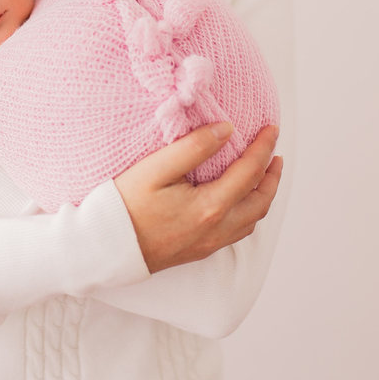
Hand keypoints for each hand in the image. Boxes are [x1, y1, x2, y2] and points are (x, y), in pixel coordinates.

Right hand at [114, 123, 282, 273]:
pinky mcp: (198, 251)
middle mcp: (215, 229)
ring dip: (263, 195)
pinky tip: (238, 202)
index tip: (271, 128)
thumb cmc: (124, 206)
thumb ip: (193, 148)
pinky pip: (237, 232)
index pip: (249, 172)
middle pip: (259, 201)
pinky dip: (248, 212)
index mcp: (209, 207)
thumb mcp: (155, 169)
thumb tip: (226, 130)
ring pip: (251, 220)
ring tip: (262, 175)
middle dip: (272, 175)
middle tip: (274, 152)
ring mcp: (208, 243)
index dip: (263, 147)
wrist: (104, 248)